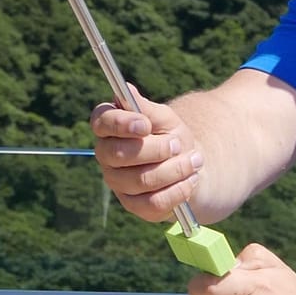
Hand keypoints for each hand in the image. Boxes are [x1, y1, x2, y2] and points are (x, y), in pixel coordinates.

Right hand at [90, 93, 203, 224]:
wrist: (189, 165)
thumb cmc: (171, 136)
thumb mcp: (164, 119)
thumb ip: (146, 108)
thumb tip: (125, 89)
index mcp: (109, 128)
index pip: (102, 122)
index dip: (121, 124)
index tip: (145, 125)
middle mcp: (107, 156)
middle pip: (120, 154)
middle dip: (157, 149)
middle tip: (179, 143)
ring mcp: (118, 183)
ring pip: (141, 180)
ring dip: (174, 169)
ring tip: (194, 161)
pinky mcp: (134, 205)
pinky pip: (154, 202)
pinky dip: (177, 190)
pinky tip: (190, 180)